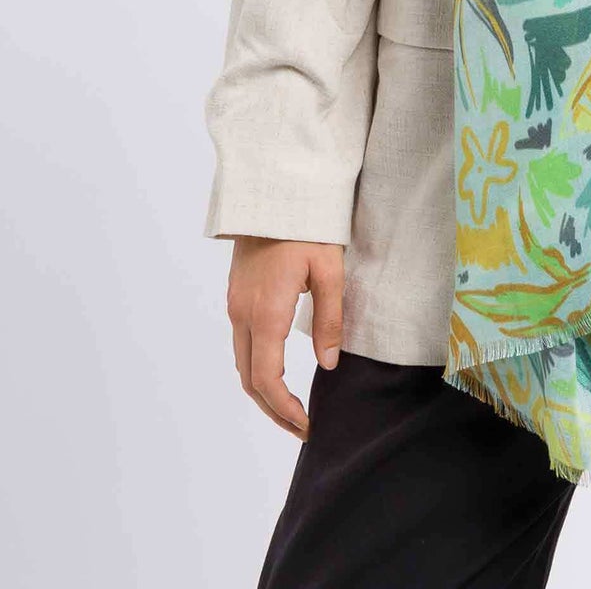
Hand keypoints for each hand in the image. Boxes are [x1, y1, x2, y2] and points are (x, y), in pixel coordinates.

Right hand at [224, 237, 344, 438]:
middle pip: (249, 378)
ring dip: (263, 390)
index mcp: (266, 312)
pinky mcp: (236, 294)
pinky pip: (242, 342)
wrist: (273, 189)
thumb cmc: (307, 225)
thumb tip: (329, 364)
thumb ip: (330, 318)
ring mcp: (235, 304)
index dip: (285, 409)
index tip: (307, 425)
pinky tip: (277, 370)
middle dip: (273, 409)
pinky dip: (257, 366)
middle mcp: (242, 313)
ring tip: (291, 407)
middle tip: (302, 426)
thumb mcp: (329, 269)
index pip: (266, 378)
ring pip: (242, 362)